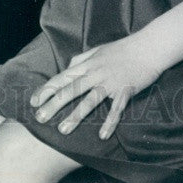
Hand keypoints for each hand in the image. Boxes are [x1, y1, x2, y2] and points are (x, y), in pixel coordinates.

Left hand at [30, 34, 158, 140]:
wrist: (149, 47)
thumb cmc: (122, 49)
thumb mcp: (98, 50)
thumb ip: (81, 59)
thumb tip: (67, 68)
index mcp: (88, 64)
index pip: (62, 77)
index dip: (47, 90)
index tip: (33, 102)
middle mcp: (96, 73)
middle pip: (71, 90)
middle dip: (53, 105)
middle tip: (39, 118)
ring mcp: (110, 82)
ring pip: (89, 101)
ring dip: (75, 116)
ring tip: (62, 130)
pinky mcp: (125, 90)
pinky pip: (116, 109)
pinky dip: (110, 122)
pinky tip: (102, 135)